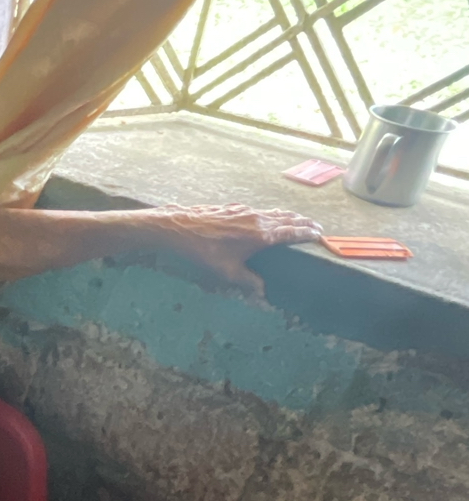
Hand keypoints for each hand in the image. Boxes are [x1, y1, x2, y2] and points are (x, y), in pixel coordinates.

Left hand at [149, 204, 321, 295]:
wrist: (180, 227)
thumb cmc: (204, 250)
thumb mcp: (228, 271)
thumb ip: (249, 281)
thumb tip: (263, 293)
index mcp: (262, 234)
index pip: (292, 231)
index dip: (307, 232)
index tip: (320, 233)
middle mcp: (258, 219)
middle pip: (287, 218)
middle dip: (303, 222)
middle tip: (316, 226)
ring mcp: (246, 210)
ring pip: (274, 212)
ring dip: (289, 216)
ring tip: (298, 220)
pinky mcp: (234, 208)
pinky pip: (260, 210)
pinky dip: (272, 213)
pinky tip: (269, 217)